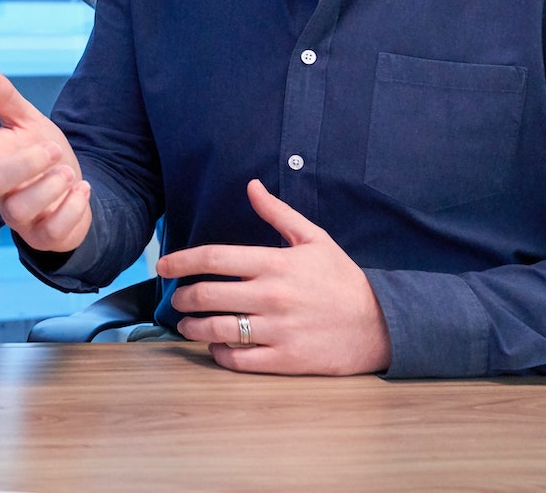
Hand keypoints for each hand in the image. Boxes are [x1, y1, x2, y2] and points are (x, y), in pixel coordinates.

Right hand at [0, 63, 91, 253]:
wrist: (72, 190)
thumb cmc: (41, 155)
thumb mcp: (27, 121)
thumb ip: (3, 97)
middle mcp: (0, 191)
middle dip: (26, 163)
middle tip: (53, 150)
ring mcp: (20, 217)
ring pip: (19, 209)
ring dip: (49, 188)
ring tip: (68, 174)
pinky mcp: (43, 236)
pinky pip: (51, 231)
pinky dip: (72, 208)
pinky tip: (80, 190)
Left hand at [159, 179, 391, 375]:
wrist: (383, 325)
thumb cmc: (343, 280)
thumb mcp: (315, 239)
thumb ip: (278, 213)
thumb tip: (251, 185)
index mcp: (274, 263)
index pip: (213, 258)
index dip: (180, 261)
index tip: (162, 266)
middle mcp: (271, 296)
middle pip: (206, 295)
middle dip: (182, 297)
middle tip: (177, 299)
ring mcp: (277, 330)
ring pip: (216, 329)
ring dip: (192, 327)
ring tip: (187, 324)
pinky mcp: (286, 359)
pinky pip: (238, 359)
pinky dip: (219, 353)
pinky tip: (215, 346)